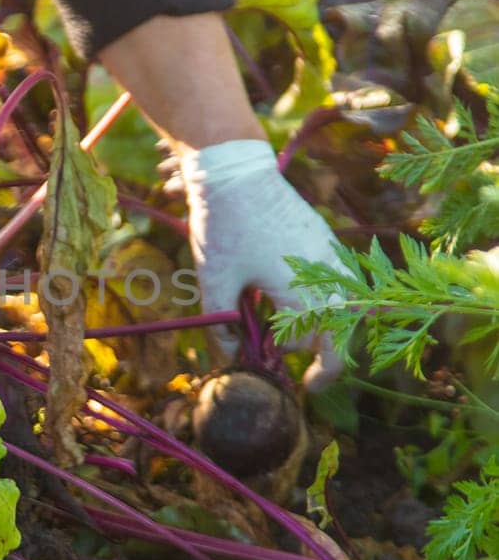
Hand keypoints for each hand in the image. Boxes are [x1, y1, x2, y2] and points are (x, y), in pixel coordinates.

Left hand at [179, 139, 348, 390]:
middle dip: (320, 351)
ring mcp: (330, 252)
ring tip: (284, 329)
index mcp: (305, 290)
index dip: (320, 373)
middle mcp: (328, 272)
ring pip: (344, 304)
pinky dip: (321, 297)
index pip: (329, 347)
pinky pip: (337, 279)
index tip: (305, 387)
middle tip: (289, 361)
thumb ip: (224, 327)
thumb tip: (232, 358)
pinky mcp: (324, 237)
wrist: (235, 171)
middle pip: (343, 329)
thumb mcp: (216, 282)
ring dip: (321, 323)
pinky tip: (288, 299)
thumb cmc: (224, 226)